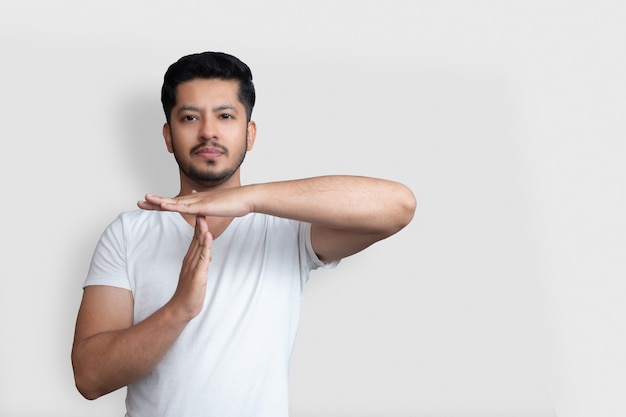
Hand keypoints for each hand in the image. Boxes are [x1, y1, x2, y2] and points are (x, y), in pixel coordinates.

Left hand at [137, 187, 253, 217]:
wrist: (246, 198)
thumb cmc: (235, 203)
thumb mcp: (218, 206)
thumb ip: (208, 206)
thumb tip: (201, 204)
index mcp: (197, 201)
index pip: (176, 203)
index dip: (162, 204)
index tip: (150, 204)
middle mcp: (195, 199)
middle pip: (170, 201)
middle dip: (154, 202)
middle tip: (140, 202)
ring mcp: (198, 202)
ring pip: (174, 202)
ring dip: (159, 201)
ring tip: (145, 200)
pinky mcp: (203, 206)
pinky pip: (184, 207)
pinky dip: (172, 206)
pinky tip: (162, 205)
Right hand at [167, 215, 212, 321]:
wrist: (183, 307)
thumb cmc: (190, 292)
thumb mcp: (197, 273)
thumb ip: (201, 263)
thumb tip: (207, 255)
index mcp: (190, 258)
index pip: (195, 238)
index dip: (198, 224)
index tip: (200, 211)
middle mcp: (190, 259)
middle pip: (196, 237)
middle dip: (199, 222)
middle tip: (199, 206)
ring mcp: (193, 266)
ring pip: (198, 245)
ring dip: (201, 230)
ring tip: (203, 216)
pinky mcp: (198, 273)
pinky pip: (202, 257)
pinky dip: (206, 246)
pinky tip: (208, 236)